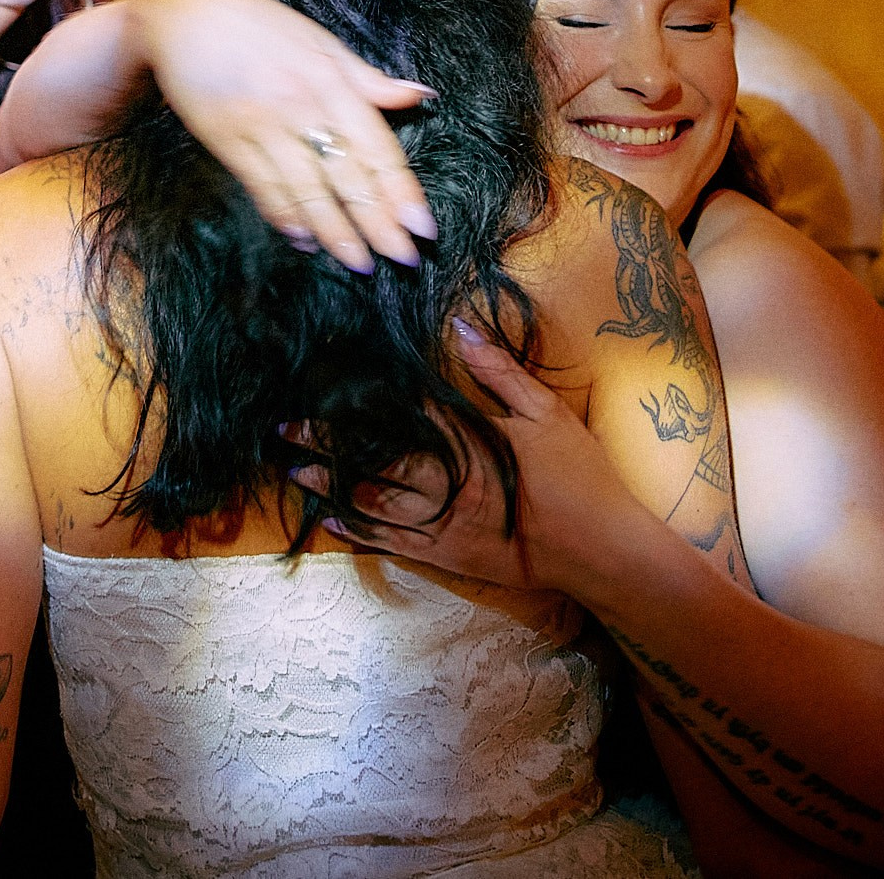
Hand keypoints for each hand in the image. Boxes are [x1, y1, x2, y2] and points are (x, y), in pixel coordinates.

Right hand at [131, 0, 436, 272]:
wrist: (185, 15)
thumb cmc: (258, 24)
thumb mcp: (319, 41)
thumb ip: (368, 77)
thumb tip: (421, 95)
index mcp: (331, 79)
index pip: (377, 146)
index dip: (402, 190)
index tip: (423, 228)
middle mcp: (301, 105)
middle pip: (347, 176)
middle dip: (377, 223)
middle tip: (403, 260)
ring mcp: (263, 126)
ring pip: (307, 190)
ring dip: (335, 231)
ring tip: (358, 262)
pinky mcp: (228, 140)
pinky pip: (263, 188)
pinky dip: (286, 217)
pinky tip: (305, 240)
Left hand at [289, 322, 641, 595]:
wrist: (601, 551)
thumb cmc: (580, 477)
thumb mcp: (547, 413)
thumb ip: (500, 373)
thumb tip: (460, 328)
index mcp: (467, 441)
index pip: (399, 414)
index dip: (356, 402)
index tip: (321, 386)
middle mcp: (445, 482)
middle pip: (373, 457)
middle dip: (325, 443)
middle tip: (282, 428)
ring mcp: (443, 523)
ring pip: (372, 501)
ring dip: (329, 484)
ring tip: (290, 470)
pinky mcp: (447, 556)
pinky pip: (392, 543)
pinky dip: (358, 529)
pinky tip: (328, 517)